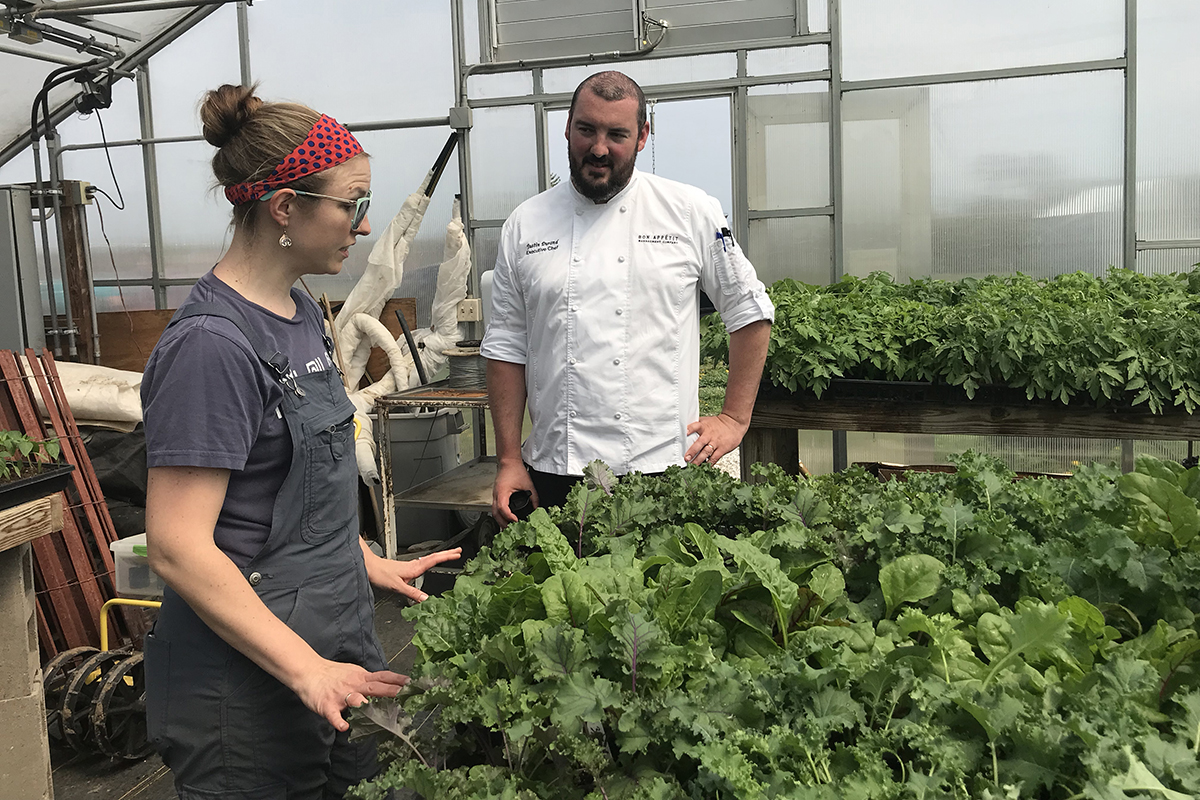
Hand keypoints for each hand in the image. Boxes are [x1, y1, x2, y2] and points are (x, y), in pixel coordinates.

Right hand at [292, 659, 409, 731]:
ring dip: (365, 706)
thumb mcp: (354, 672)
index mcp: (362, 677)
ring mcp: (340, 695)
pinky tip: (344, 727)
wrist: (308, 671)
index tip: (412, 684)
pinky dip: (339, 721)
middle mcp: (354, 685)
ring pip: (355, 700)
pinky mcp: (326, 705)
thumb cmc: (332, 674)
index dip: (398, 680)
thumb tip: (388, 684)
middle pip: (375, 688)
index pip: (383, 677)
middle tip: (404, 696)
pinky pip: (334, 715)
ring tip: (376, 715)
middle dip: (390, 692)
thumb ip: (369, 680)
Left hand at [362, 546, 462, 602]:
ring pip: (429, 558)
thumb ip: (413, 593)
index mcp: (414, 568)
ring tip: (449, 555)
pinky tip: (430, 564)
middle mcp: (413, 565)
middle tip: (459, 551)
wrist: (369, 567)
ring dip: (440, 556)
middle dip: (447, 553)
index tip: (458, 554)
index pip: (434, 560)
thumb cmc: (380, 574)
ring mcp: (410, 565)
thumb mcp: (397, 587)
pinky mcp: (406, 568)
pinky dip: (431, 560)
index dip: (447, 557)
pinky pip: (423, 562)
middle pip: (434, 557)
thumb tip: (427, 600)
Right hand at [492, 459, 536, 525]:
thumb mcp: (528, 485)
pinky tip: (505, 520)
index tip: (516, 521)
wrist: (508, 461)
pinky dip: (500, 515)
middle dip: (503, 524)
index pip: (502, 508)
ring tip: (509, 528)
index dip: (509, 517)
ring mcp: (494, 495)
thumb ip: (534, 498)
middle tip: (512, 531)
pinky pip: (495, 508)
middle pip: (495, 514)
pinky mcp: (496, 495)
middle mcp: (496, 494)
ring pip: (494, 512)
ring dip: (500, 521)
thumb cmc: (515, 470)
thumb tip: (537, 509)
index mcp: (502, 492)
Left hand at [685, 412, 748, 465]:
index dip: (689, 429)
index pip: (695, 426)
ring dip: (699, 460)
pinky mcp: (722, 448)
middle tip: (686, 458)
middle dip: (692, 451)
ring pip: (706, 452)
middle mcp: (709, 434)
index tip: (684, 433)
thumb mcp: (706, 421)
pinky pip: (715, 458)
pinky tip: (704, 468)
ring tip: (693, 465)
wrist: (734, 423)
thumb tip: (683, 427)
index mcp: (704, 426)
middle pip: (699, 443)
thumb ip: (696, 425)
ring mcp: (716, 442)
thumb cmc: (718, 423)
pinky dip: (709, 463)